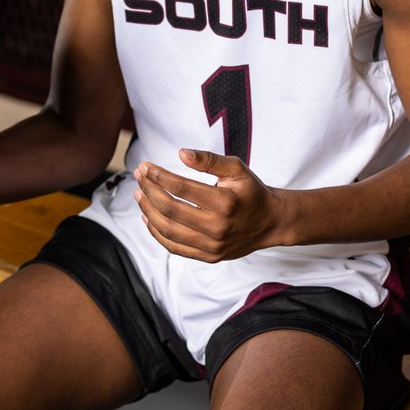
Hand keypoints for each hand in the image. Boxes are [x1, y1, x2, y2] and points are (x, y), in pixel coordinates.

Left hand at [133, 149, 286, 261]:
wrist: (270, 222)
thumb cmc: (251, 191)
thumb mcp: (236, 168)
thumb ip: (209, 160)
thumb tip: (181, 153)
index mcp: (225, 202)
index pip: (182, 188)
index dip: (159, 176)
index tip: (145, 166)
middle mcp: (218, 227)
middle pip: (171, 209)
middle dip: (150, 191)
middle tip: (139, 176)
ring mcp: (212, 246)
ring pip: (169, 230)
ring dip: (148, 211)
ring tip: (139, 194)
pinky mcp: (208, 257)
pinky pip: (175, 247)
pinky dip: (157, 232)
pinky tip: (148, 217)